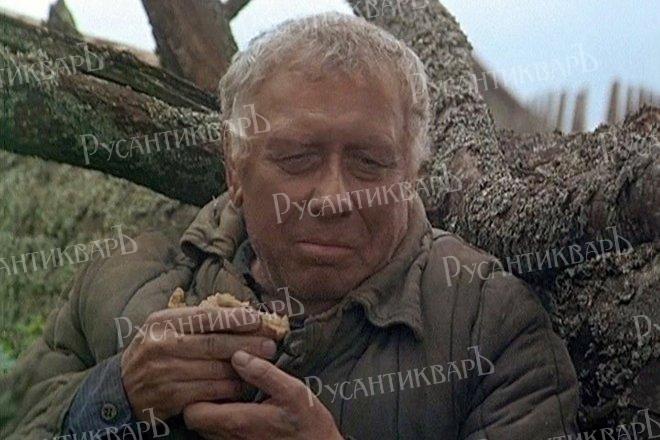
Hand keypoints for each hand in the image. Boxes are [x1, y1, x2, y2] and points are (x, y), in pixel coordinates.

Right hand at [121, 306, 276, 421]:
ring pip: (215, 370)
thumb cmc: (155, 350)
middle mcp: (161, 345)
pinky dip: (230, 389)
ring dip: (243, 369)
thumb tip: (242, 312)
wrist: (122, 388)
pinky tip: (243, 385)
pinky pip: (209, 392)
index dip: (235, 319)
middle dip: (247, 344)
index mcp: (162, 322)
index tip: (258, 320)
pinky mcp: (170, 398)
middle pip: (214, 344)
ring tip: (263, 365)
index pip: (205, 317)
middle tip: (271, 345)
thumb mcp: (167, 327)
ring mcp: (164, 373)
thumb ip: (198, 319)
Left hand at [183, 351, 342, 439]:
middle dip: (200, 399)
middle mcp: (230, 438)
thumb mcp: (292, 391)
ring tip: (228, 390)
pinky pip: (219, 435)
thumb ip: (264, 373)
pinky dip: (221, 420)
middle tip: (216, 379)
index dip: (194, 393)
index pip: (193, 413)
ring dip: (211, 410)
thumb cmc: (308, 424)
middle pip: (195, 421)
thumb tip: (238, 355)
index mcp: (239, 421)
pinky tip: (238, 405)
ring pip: (205, 429)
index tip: (207, 375)